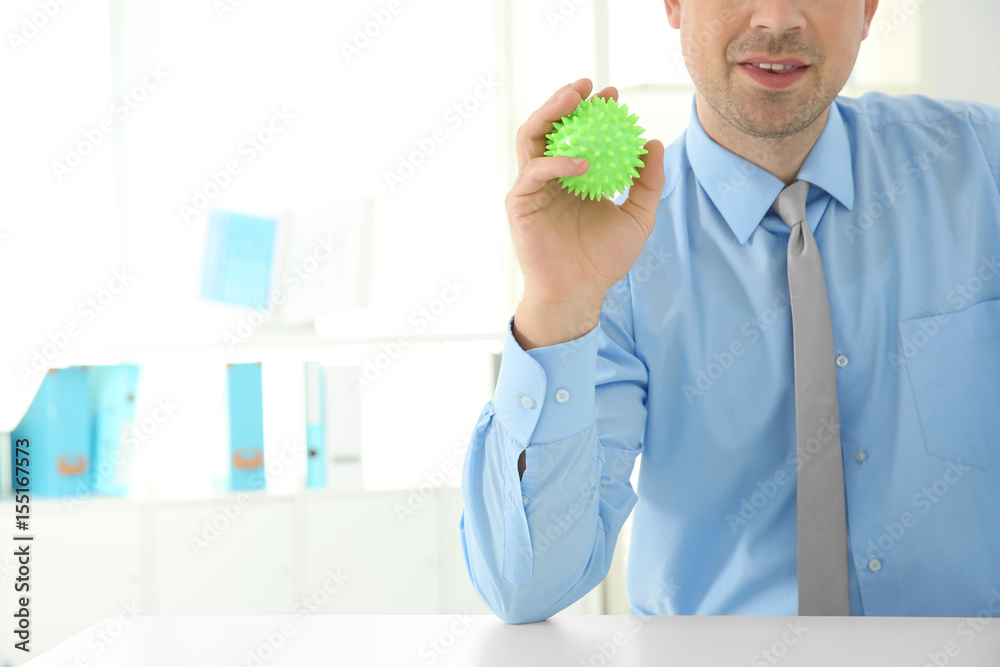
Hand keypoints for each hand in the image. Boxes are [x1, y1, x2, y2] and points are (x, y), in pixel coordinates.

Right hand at [506, 78, 664, 348]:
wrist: (579, 293)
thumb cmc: (604, 260)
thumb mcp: (638, 217)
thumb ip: (648, 182)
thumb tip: (654, 142)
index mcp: (572, 175)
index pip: (578, 133)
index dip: (592, 110)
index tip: (613, 95)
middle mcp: (548, 176)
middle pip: (549, 126)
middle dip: (565, 100)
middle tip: (588, 86)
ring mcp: (531, 188)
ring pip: (531, 138)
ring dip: (549, 114)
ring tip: (573, 99)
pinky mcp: (519, 203)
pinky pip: (534, 172)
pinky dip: (557, 162)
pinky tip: (583, 163)